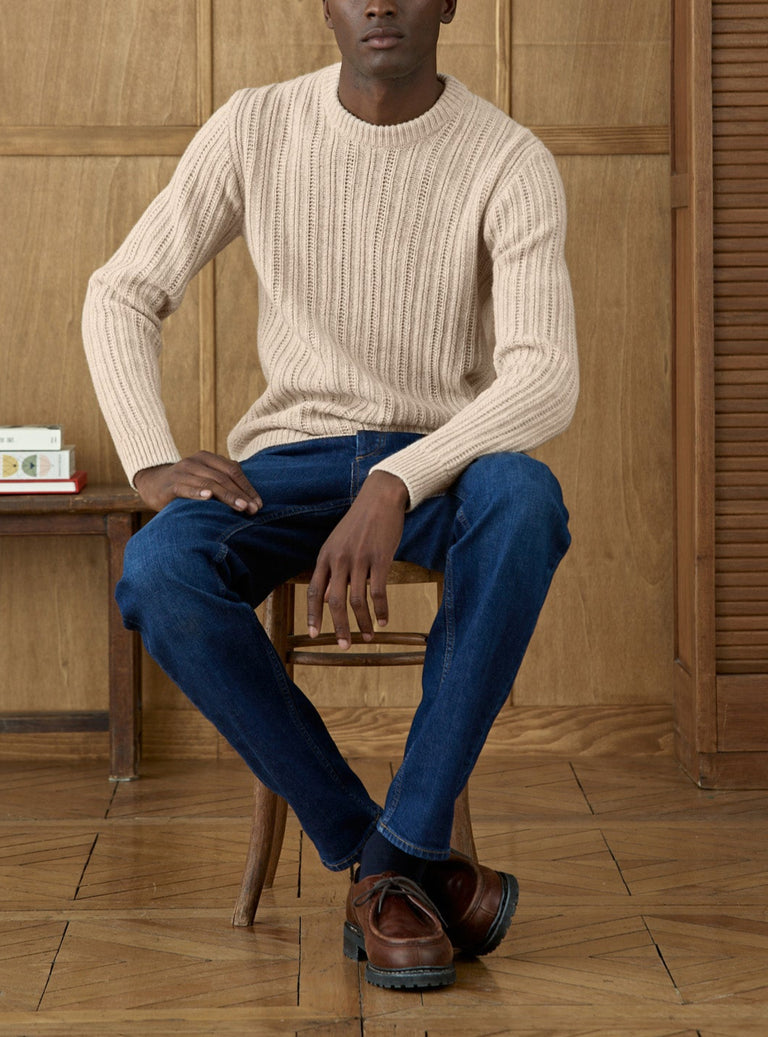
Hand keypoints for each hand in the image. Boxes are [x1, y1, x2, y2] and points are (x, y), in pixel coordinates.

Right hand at [134, 451, 262, 512]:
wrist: (152, 484)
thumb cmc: (186, 484)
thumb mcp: (205, 478)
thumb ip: (223, 481)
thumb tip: (251, 499)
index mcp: (208, 458)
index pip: (233, 470)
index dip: (247, 487)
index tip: (258, 504)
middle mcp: (196, 461)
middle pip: (224, 477)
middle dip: (241, 494)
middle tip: (253, 509)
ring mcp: (183, 471)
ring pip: (209, 483)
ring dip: (227, 496)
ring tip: (240, 508)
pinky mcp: (171, 484)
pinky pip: (186, 488)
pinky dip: (198, 492)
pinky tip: (208, 498)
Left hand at [307, 471, 408, 648]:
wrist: (380, 498)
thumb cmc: (360, 522)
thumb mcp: (338, 543)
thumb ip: (332, 569)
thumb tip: (328, 598)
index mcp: (325, 556)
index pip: (314, 591)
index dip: (313, 615)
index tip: (313, 634)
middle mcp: (339, 559)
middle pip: (335, 602)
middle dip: (338, 628)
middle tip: (344, 646)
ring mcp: (359, 559)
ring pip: (357, 601)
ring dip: (362, 623)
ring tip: (368, 637)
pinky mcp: (380, 559)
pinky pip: (378, 592)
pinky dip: (381, 610)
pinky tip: (384, 621)